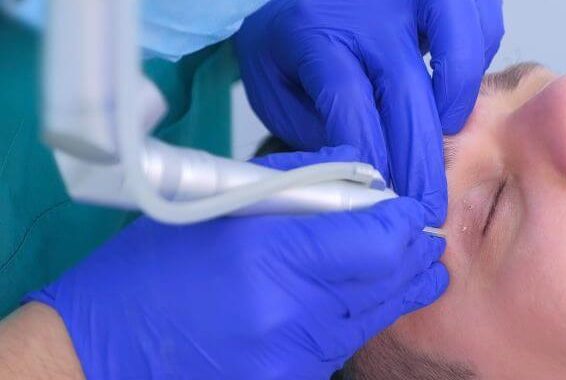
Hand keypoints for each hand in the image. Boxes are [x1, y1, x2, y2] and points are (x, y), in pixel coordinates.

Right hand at [26, 147, 447, 378]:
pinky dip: (357, 320)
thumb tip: (361, 172)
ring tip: (418, 269)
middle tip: (423, 238)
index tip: (409, 210)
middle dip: (412, 255)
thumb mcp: (214, 204)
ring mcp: (294, 359)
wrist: (102, 353)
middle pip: (387, 281)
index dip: (403, 222)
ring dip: (394, 289)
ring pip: (373, 317)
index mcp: (270, 255)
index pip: (377, 240)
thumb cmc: (150, 269)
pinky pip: (342, 345)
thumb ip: (297, 181)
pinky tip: (361, 302)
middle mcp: (292, 313)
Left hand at [233, 0, 504, 225]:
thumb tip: (364, 177)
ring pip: (459, 38)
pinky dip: (478, 57)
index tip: (385, 198)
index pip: (349, 101)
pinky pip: (480, 20)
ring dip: (459, 96)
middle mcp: (365, 14)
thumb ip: (314, 130)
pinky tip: (456, 89)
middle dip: (421, 156)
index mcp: (314, 35)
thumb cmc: (291, 49)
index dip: (373, 155)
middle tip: (428, 203)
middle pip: (406, 87)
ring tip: (449, 132)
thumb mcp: (277, 91)